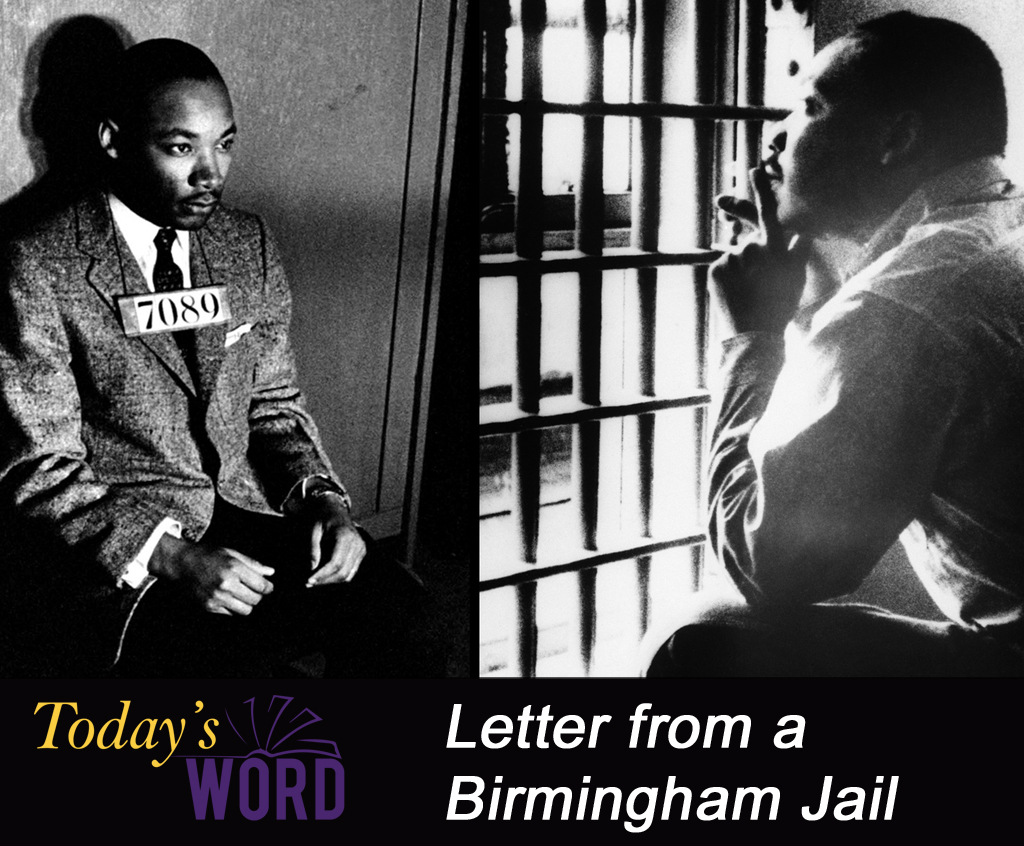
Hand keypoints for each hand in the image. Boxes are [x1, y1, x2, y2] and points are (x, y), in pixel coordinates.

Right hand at [151, 534, 274, 615]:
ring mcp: (217, 597)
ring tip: (241, 594)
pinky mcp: (209, 607)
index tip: (267, 587)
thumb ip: (253, 564)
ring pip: (246, 610)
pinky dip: (233, 607)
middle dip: (258, 595)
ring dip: (247, 603)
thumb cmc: (209, 555)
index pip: (262, 586)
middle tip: (253, 589)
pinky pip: (231, 614)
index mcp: (234, 568)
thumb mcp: (232, 553)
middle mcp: (226, 584)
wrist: (182, 563)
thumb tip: (271, 573)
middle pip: (256, 600)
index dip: (268, 588)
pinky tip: (228, 597)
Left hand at [302, 493, 366, 586]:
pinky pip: (351, 572)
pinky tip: (324, 576)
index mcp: (345, 536)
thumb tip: (312, 569)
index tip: (308, 581)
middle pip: (343, 572)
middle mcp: (357, 543)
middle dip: (325, 581)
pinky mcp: (361, 553)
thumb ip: (313, 549)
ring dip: (330, 581)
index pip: (335, 563)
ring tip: (315, 581)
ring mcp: (361, 548)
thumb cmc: (322, 518)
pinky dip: (338, 577)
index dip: (322, 575)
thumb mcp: (313, 530)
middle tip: (308, 583)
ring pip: (348, 575)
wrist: (335, 510)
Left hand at [709, 167, 809, 335]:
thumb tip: (805, 232)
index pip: (768, 213)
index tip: (753, 169)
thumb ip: (800, 251)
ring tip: (748, 292)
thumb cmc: (779, 307)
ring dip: (740, 269)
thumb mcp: (797, 278)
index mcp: (775, 248)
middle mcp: (752, 248)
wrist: (754, 334)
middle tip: (759, 285)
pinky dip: (726, 277)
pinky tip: (735, 294)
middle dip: (753, 259)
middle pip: (749, 242)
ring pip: (735, 255)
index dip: (761, 190)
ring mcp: (732, 258)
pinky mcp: (715, 269)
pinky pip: (721, 266)